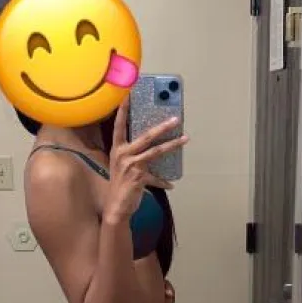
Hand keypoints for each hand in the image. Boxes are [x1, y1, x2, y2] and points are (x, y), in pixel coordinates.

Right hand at [105, 97, 187, 222]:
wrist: (116, 206)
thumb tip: (151, 146)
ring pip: (156, 151)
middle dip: (162, 127)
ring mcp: (131, 165)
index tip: (127, 95)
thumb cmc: (120, 185)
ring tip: (185, 138)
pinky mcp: (139, 177)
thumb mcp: (123, 166)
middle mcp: (123, 154)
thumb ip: (134, 155)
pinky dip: (164, 181)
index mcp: (117, 149)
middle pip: (146, 136)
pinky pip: (156, 176)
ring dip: (172, 145)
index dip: (123, 111)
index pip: (119, 126)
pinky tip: (171, 184)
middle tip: (176, 119)